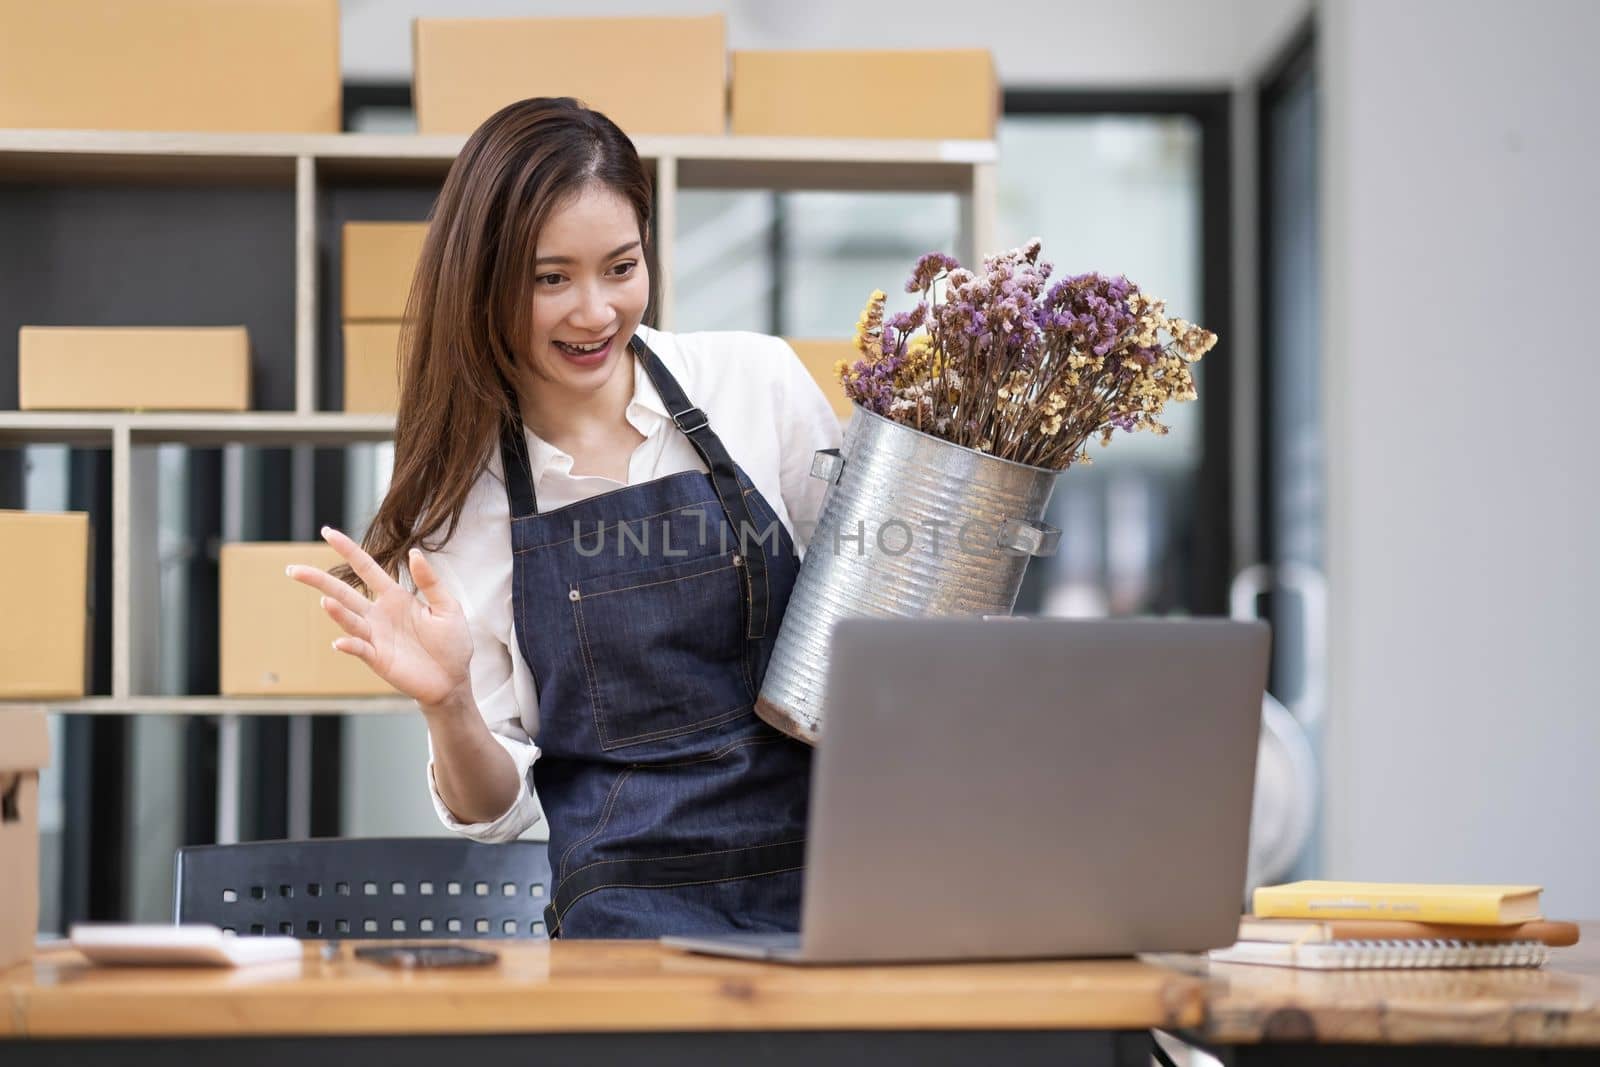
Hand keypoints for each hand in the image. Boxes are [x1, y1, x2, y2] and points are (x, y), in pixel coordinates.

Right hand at [286, 527, 472, 710]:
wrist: (453, 680)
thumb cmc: (452, 643)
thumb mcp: (447, 607)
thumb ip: (430, 582)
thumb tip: (415, 553)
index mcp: (395, 597)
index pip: (365, 568)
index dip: (347, 549)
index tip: (327, 532)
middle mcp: (379, 614)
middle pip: (343, 592)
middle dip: (318, 580)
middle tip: (293, 569)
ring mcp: (375, 637)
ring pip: (349, 620)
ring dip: (336, 612)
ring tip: (325, 601)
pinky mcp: (378, 659)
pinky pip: (359, 649)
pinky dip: (350, 645)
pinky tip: (341, 642)